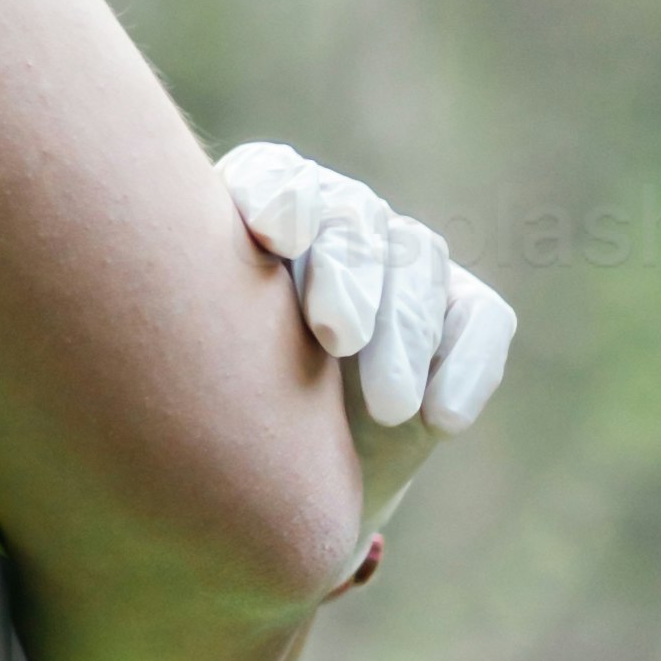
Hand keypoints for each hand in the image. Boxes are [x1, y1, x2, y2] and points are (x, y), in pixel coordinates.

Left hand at [216, 146, 514, 538]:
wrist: (276, 482)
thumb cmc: (210, 409)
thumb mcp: (184, 371)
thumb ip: (184, 325)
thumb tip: (180, 304)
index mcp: (253, 211)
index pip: (270, 179)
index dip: (278, 199)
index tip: (274, 239)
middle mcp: (332, 218)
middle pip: (351, 221)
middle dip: (348, 276)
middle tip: (337, 338)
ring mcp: (402, 258)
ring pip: (417, 265)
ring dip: (406, 335)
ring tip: (390, 406)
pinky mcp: (462, 308)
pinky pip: (480, 319)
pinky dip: (468, 365)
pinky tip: (444, 418)